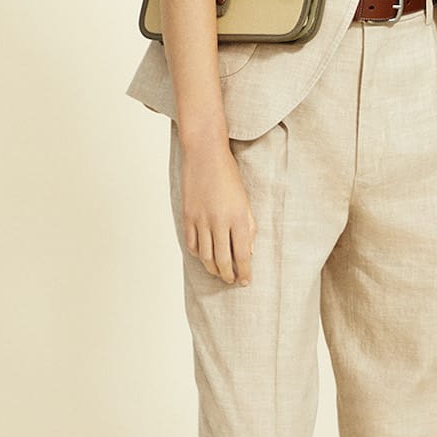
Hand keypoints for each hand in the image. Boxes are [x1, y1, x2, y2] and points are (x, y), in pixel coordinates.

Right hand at [179, 139, 256, 285]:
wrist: (205, 155)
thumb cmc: (229, 175)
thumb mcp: (246, 200)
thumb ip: (248, 226)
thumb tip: (247, 251)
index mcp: (238, 217)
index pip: (242, 255)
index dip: (244, 271)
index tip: (246, 281)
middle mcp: (219, 221)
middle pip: (223, 260)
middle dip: (228, 275)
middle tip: (232, 281)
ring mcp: (201, 220)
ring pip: (206, 256)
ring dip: (213, 269)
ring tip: (219, 273)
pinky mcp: (188, 216)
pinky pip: (192, 243)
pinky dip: (198, 254)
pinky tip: (204, 257)